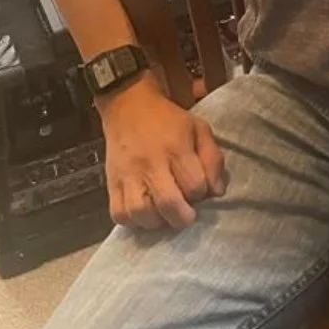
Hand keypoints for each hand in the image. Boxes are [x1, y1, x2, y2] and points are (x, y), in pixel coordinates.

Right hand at [97, 74, 226, 230]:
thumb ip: (213, 159)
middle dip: (183, 217)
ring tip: (164, 214)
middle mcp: (150, 164)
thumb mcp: (199, 128)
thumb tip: (217, 192)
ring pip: (140, 213)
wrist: (129, 106)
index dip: (202, 193)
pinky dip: (133, 221)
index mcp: (176, 148)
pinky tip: (145, 213)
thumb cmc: (169, 120)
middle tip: (186, 214)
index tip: (200, 190)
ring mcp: (128, 175)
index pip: (195, 184)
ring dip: (157, 221)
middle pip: (168, 203)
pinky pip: (118, 214)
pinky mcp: (111, 183)